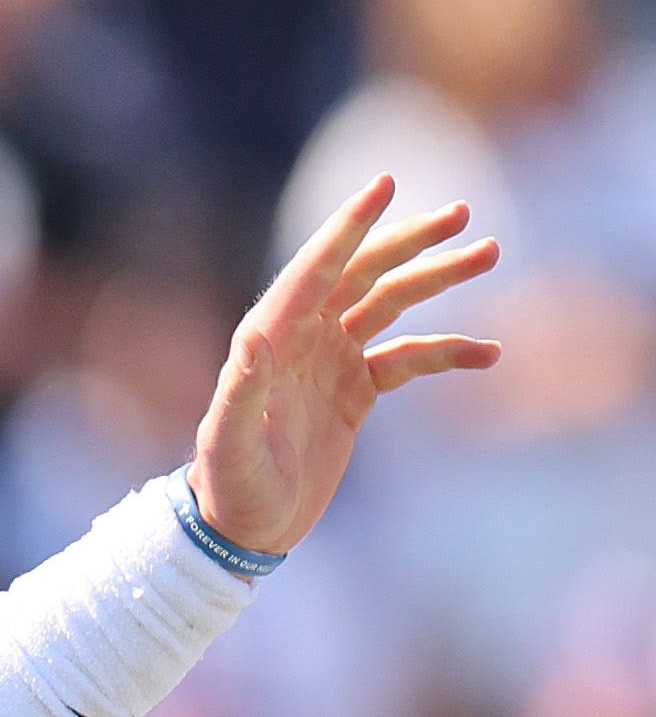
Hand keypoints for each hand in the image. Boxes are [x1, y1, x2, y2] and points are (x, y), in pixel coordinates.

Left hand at [190, 176, 502, 558]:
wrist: (242, 530)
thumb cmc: (228, 489)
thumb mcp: (228, 446)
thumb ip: (239, 393)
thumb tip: (252, 336)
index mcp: (269, 341)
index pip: (313, 271)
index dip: (348, 228)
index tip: (385, 185)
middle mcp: (301, 340)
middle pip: (361, 274)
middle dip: (410, 242)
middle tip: (463, 214)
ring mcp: (331, 361)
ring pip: (391, 304)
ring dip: (438, 278)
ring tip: (489, 252)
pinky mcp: (355, 391)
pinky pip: (409, 357)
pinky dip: (447, 350)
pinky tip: (488, 352)